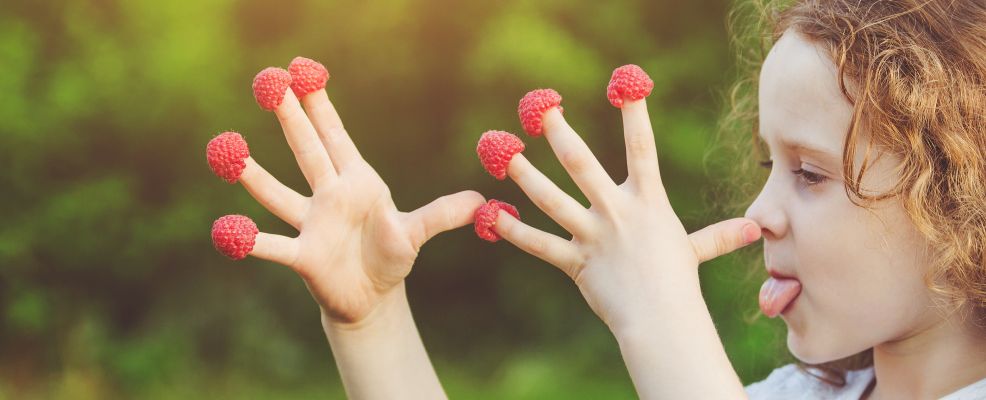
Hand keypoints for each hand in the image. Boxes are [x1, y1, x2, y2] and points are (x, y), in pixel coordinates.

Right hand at [215, 66, 483, 323]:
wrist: (372, 297)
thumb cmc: (390, 257)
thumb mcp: (417, 233)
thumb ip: (445, 214)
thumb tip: (482, 202)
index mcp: (358, 182)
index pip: (336, 137)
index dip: (321, 106)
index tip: (304, 72)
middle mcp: (330, 197)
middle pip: (307, 151)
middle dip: (290, 118)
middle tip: (269, 82)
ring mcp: (312, 225)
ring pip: (278, 193)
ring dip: (254, 173)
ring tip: (226, 149)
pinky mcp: (303, 257)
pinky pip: (272, 246)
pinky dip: (250, 241)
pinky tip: (227, 231)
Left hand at [493, 98, 760, 332]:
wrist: (662, 322)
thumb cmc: (677, 283)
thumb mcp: (694, 250)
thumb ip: (717, 235)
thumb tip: (755, 230)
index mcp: (647, 201)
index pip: (642, 147)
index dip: (635, 113)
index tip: (626, 81)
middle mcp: (617, 212)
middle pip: (582, 164)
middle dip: (560, 133)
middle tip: (541, 107)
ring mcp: (593, 236)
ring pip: (551, 200)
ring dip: (525, 174)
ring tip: (503, 151)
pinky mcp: (574, 262)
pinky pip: (539, 244)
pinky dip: (513, 230)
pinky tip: (491, 215)